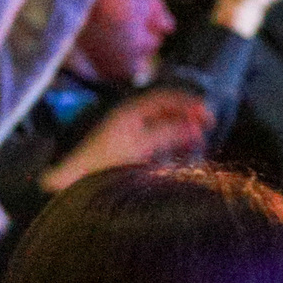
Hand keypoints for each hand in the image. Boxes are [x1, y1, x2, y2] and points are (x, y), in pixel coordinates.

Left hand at [40, 88, 213, 192]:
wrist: (73, 185)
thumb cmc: (103, 163)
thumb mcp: (139, 147)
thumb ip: (168, 134)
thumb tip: (194, 127)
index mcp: (130, 112)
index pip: (165, 98)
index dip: (187, 103)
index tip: (208, 113)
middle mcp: (130, 119)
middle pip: (164, 110)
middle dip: (187, 115)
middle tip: (208, 125)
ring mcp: (129, 134)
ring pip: (162, 124)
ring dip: (181, 129)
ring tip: (198, 139)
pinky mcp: (129, 151)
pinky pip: (156, 139)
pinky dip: (171, 142)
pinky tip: (181, 152)